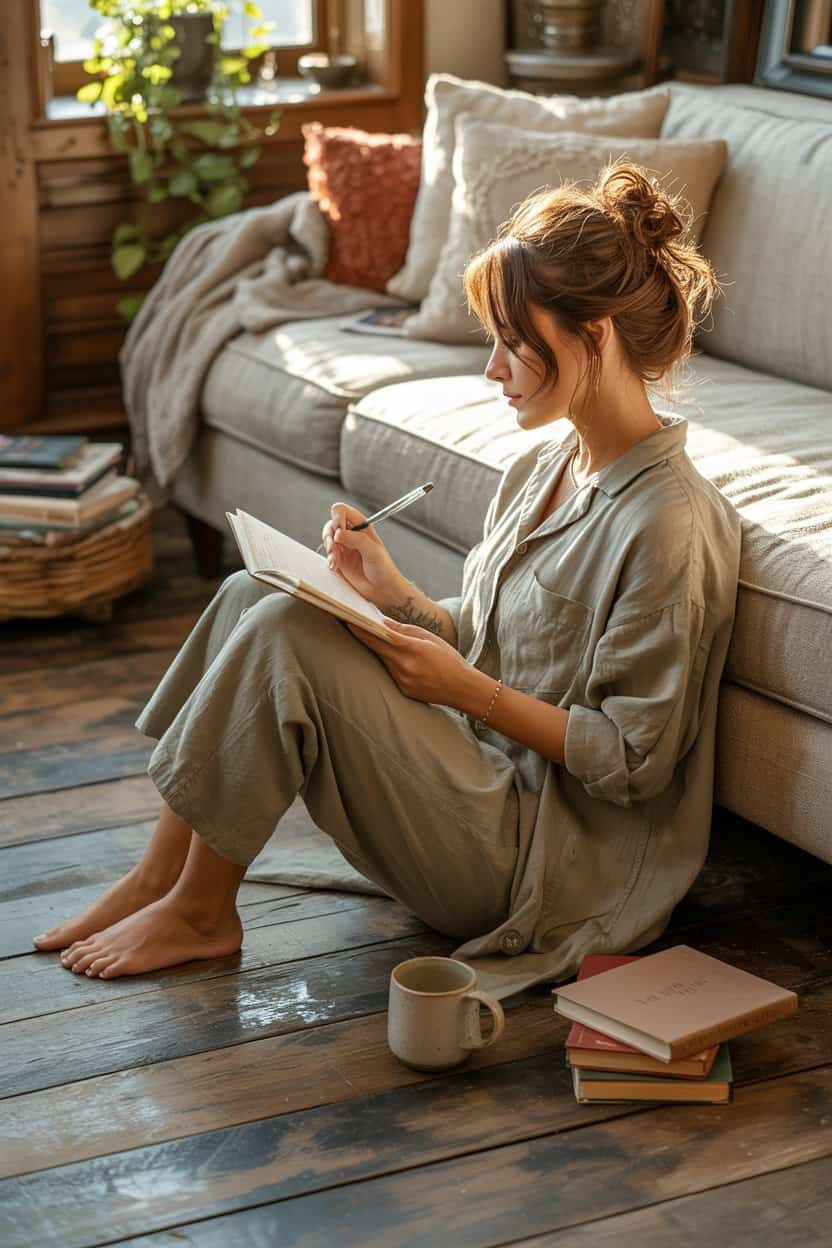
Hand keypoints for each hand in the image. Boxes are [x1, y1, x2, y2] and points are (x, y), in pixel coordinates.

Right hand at [322, 502, 402, 606]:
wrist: (382, 589)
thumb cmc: (383, 568)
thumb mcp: (372, 550)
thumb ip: (356, 539)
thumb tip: (337, 533)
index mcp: (361, 525)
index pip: (341, 510)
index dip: (337, 518)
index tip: (339, 531)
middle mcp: (351, 534)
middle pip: (330, 524)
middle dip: (329, 535)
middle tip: (334, 548)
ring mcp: (344, 547)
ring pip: (327, 539)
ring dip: (328, 548)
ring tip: (335, 560)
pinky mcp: (339, 560)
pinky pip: (327, 555)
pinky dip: (329, 560)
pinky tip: (335, 567)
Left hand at [346, 616, 474, 707]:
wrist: (462, 688)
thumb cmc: (449, 659)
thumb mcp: (431, 639)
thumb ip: (406, 630)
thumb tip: (383, 623)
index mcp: (414, 650)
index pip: (382, 637)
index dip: (364, 629)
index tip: (350, 620)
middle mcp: (405, 667)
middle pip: (377, 649)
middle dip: (364, 636)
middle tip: (351, 624)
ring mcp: (403, 681)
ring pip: (383, 661)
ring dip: (378, 650)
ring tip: (373, 637)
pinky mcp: (403, 690)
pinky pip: (391, 673)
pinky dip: (390, 663)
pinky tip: (394, 658)